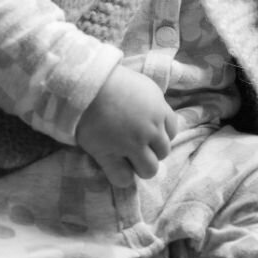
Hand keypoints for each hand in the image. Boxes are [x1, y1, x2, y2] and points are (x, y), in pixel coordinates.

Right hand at [75, 64, 177, 188]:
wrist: (85, 83)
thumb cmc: (111, 79)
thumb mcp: (142, 85)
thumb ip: (153, 102)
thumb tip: (156, 114)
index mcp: (159, 110)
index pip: (172, 132)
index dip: (160, 134)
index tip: (147, 133)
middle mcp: (150, 129)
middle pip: (163, 152)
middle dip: (151, 151)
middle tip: (135, 145)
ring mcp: (131, 144)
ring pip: (149, 169)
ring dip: (141, 167)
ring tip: (128, 159)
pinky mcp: (109, 155)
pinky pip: (123, 178)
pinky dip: (123, 177)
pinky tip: (116, 168)